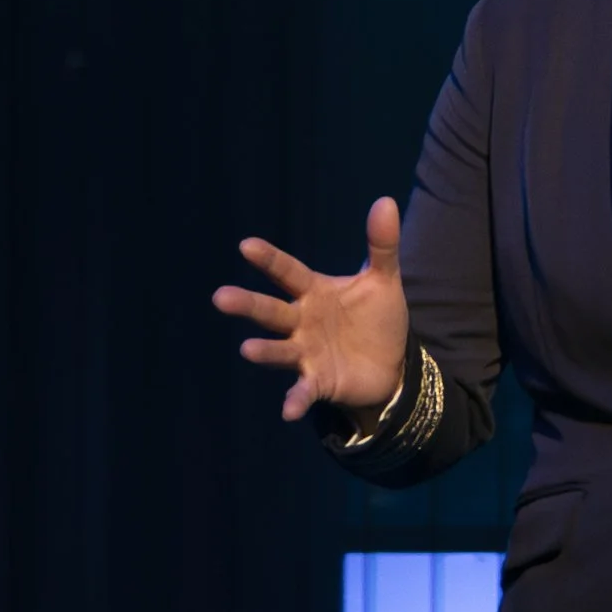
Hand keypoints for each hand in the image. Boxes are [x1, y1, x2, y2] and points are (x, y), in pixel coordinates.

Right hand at [212, 197, 411, 424]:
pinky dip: (295, 400)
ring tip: (247, 349)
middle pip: (272, 311)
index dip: (269, 260)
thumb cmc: (376, 318)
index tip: (246, 246)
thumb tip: (385, 201)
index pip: (287, 272)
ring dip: (265, 351)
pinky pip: (303, 391)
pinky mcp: (318, 382)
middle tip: (220, 297)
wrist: (391, 363)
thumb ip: (381, 245)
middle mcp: (302, 321)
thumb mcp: (383, 280)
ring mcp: (307, 353)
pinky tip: (288, 410)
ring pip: (280, 350)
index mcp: (314, 292)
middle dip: (248, 305)